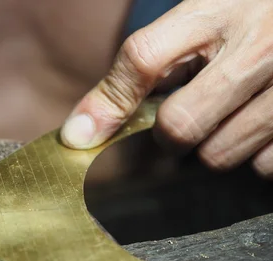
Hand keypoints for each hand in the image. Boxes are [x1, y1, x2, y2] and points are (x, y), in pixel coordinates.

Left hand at [61, 0, 272, 178]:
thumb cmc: (253, 15)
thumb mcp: (205, 16)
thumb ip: (150, 63)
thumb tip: (82, 130)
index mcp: (217, 9)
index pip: (144, 57)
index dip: (108, 104)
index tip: (82, 138)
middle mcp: (259, 43)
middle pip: (179, 126)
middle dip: (171, 138)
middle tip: (181, 129)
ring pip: (219, 156)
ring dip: (213, 152)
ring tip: (228, 124)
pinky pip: (266, 169)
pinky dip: (256, 162)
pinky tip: (260, 133)